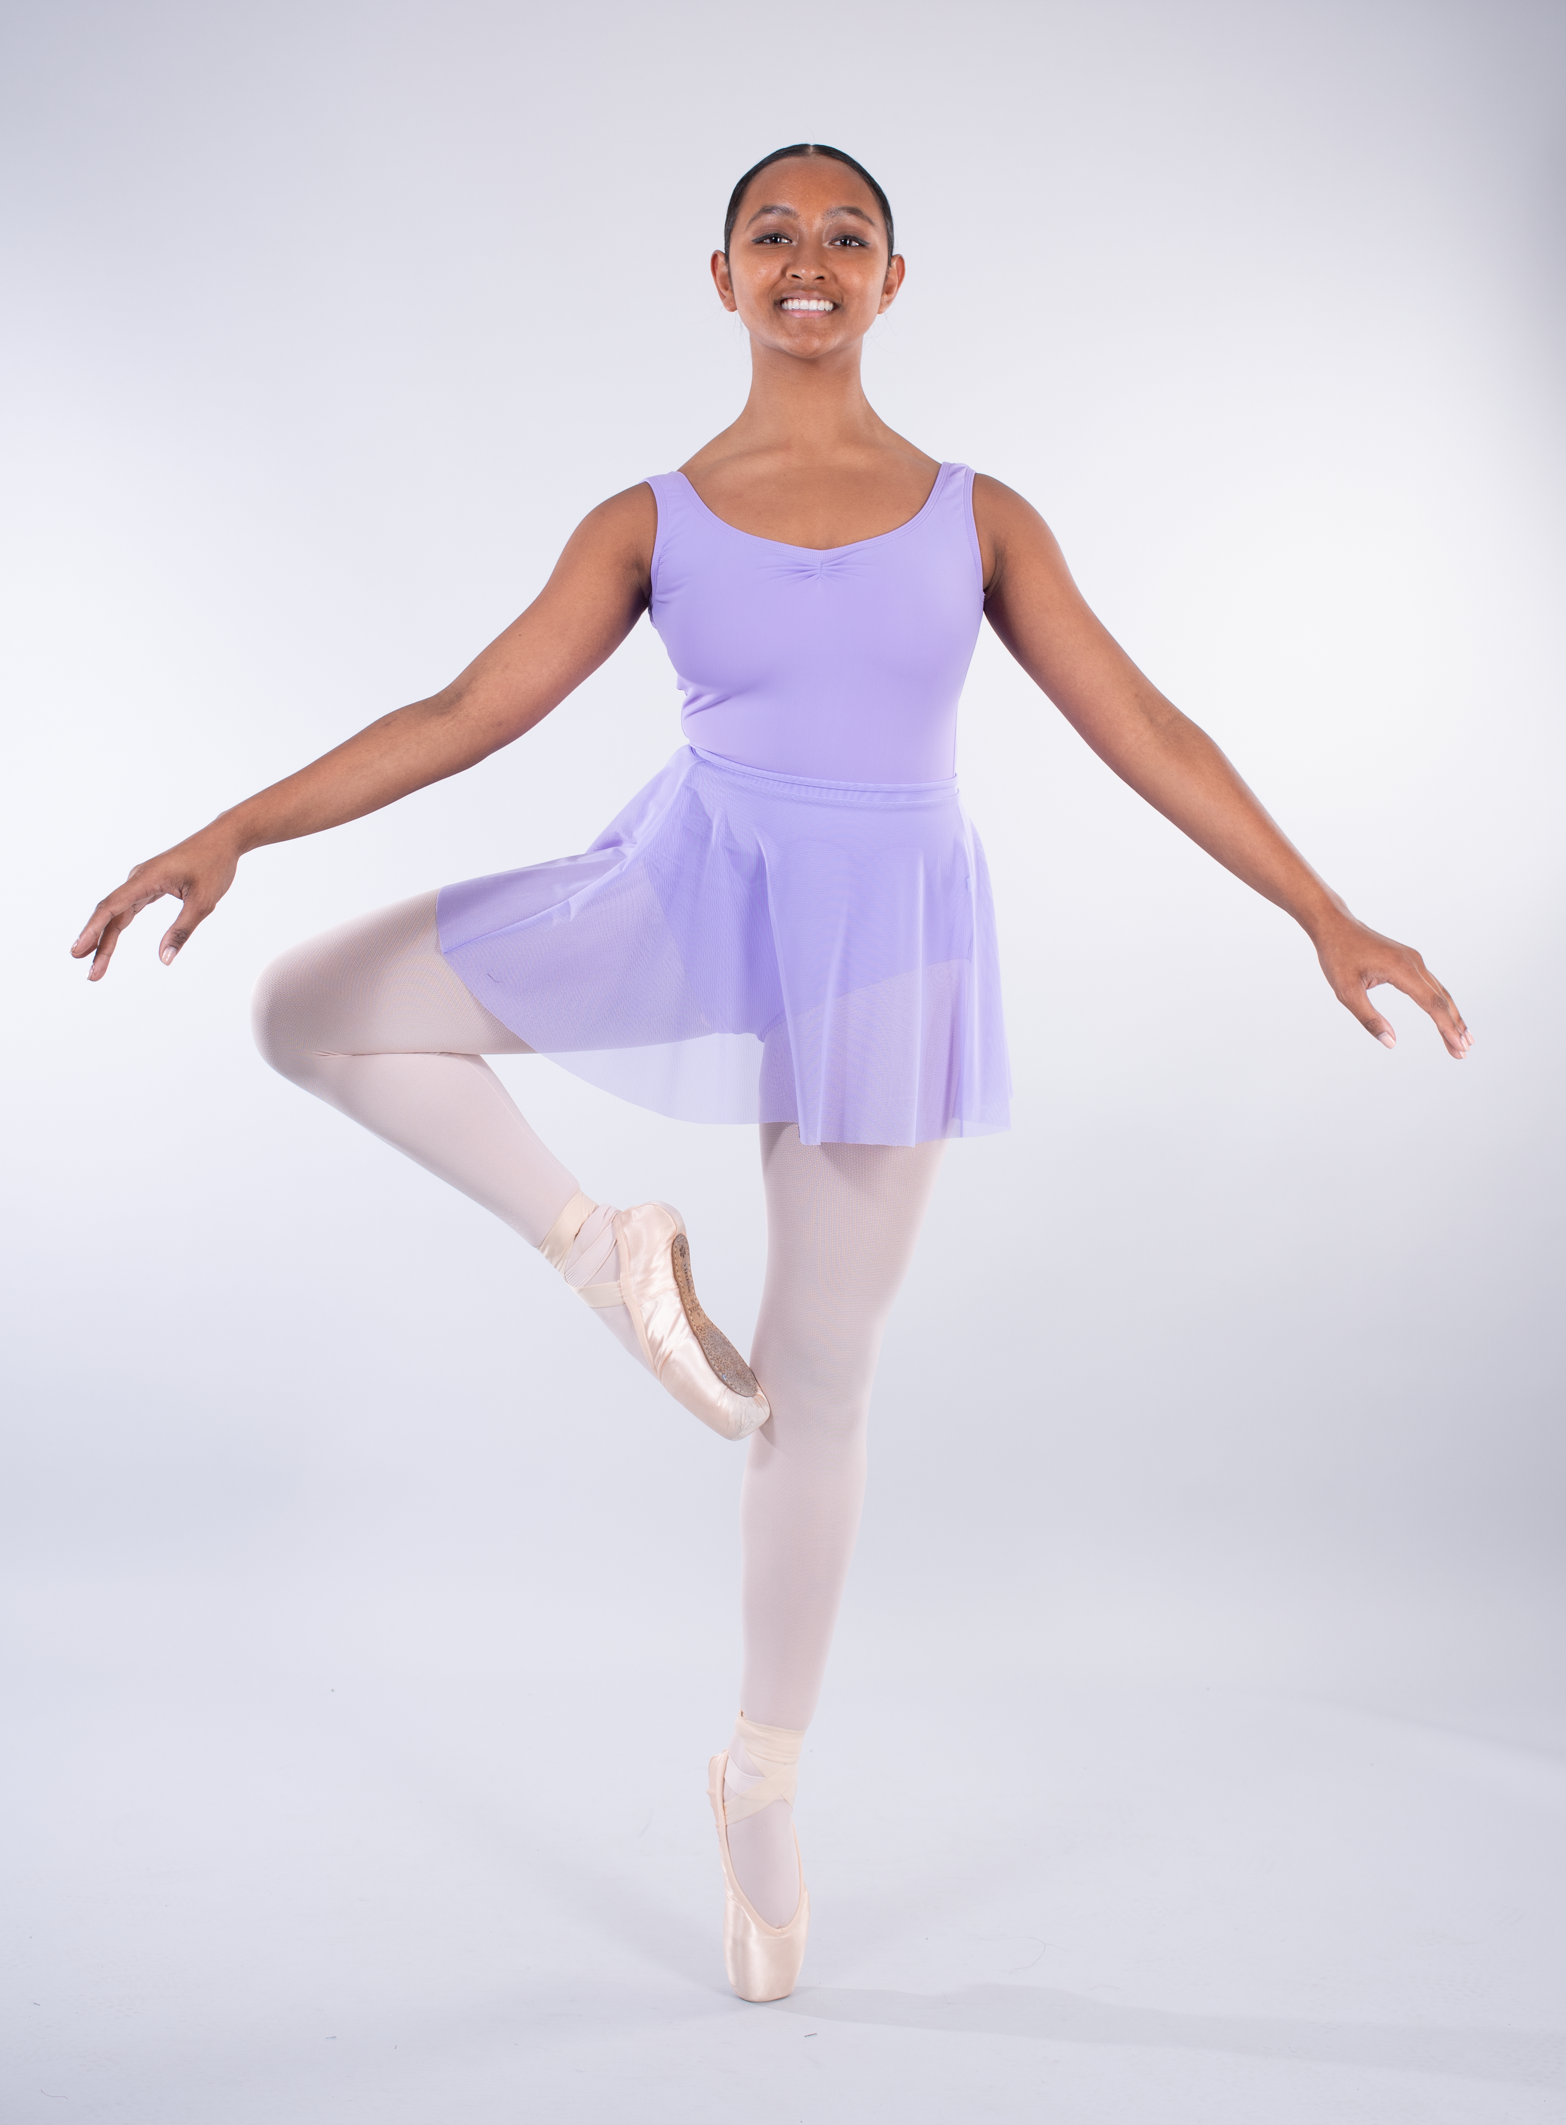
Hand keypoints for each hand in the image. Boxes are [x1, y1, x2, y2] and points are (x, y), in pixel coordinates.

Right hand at [71, 824, 240, 980]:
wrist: (223, 839)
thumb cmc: (214, 866)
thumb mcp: (203, 902)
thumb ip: (182, 931)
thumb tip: (165, 959)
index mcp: (146, 879)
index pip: (112, 907)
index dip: (93, 930)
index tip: (78, 950)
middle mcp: (138, 879)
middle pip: (110, 915)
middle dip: (98, 945)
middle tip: (91, 975)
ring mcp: (141, 881)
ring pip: (117, 914)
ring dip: (106, 939)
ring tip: (97, 966)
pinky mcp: (149, 884)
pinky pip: (127, 908)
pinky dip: (118, 926)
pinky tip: (108, 943)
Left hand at [1313, 911, 1470, 1057]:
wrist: (1336, 925)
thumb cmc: (1338, 956)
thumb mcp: (1346, 992)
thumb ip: (1369, 1018)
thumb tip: (1390, 1043)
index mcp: (1401, 969)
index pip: (1432, 1003)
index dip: (1446, 1027)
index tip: (1458, 1047)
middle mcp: (1414, 962)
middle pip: (1442, 999)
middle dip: (1455, 1027)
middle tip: (1464, 1052)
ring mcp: (1414, 960)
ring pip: (1440, 992)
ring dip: (1452, 1016)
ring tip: (1464, 1040)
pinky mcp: (1410, 961)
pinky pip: (1432, 985)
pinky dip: (1442, 1003)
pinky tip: (1447, 1017)